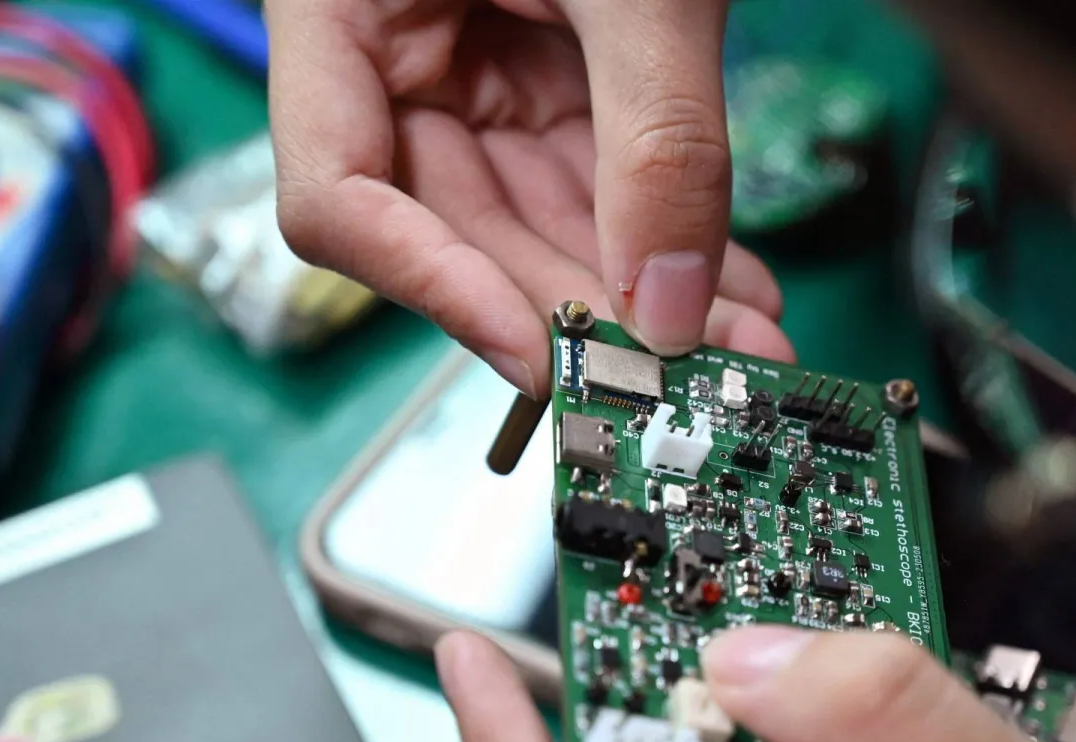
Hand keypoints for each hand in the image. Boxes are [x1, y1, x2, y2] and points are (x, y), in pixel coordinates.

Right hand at [267, 0, 793, 394]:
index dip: (430, 286)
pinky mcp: (541, 82)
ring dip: (641, 292)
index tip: (538, 350)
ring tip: (738, 339)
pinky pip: (590, 185)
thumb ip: (657, 137)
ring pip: (538, 224)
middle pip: (462, 233)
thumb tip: (672, 304)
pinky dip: (659, 237)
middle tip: (686, 371)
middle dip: (583, 310)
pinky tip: (726, 285)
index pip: (337, 192)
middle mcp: (398, 60)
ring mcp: (472, 76)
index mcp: (346, 7)